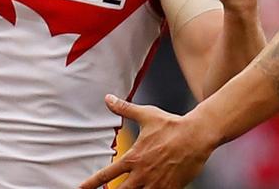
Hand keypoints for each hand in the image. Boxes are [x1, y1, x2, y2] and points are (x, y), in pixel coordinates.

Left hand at [78, 95, 213, 188]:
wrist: (196, 135)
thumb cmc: (171, 125)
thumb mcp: (145, 115)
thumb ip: (124, 109)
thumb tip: (108, 99)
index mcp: (133, 158)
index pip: (107, 174)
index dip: (92, 183)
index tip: (82, 188)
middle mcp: (142, 174)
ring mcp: (156, 184)